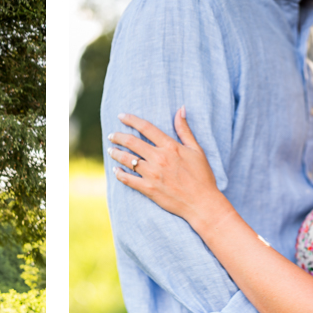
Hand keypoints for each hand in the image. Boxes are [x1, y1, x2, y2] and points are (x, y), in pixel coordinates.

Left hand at [108, 108, 226, 225]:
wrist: (201, 203)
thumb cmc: (202, 176)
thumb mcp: (197, 149)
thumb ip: (184, 130)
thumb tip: (180, 109)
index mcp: (170, 146)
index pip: (146, 127)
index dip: (131, 120)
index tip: (121, 116)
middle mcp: (159, 158)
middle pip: (132, 142)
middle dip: (118, 137)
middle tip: (112, 135)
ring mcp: (152, 174)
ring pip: (127, 160)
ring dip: (116, 154)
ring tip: (111, 151)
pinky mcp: (149, 189)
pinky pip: (128, 180)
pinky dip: (119, 174)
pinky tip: (116, 171)